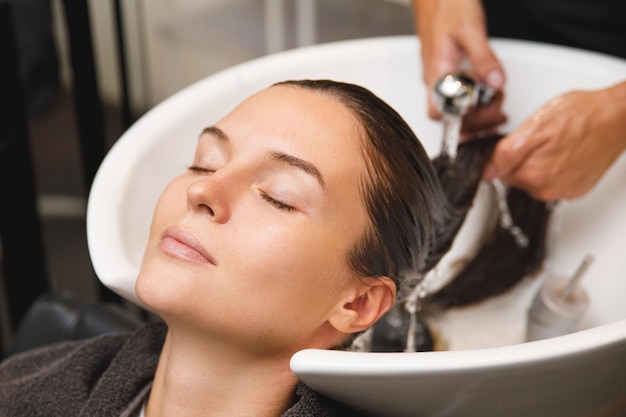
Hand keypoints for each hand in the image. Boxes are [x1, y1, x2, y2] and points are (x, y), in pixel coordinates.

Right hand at [412, 0, 506, 132]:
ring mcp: (441, 77)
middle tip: (499, 109)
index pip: (440, 113)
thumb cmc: (446, 5)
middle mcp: (435, 79)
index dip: (461, 119)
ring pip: (456, 108)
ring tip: (498, 103)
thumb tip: (496, 83)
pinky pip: (460, 96)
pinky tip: (490, 97)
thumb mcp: (470, 30)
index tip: (484, 110)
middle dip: (477, 119)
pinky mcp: (449, 72)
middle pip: (450, 117)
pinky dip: (476, 103)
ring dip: (478, 113)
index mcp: (436, 73)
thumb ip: (484, 59)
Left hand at [484, 82, 625, 200]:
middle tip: (537, 137)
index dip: (502, 153)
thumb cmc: (583, 115)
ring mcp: (562, 191)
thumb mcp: (536, 125)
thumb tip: (487, 170)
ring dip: (536, 162)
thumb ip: (507, 152)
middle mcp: (546, 190)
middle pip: (514, 176)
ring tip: (553, 143)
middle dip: (519, 158)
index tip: (515, 142)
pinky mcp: (575, 190)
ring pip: (532, 178)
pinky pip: (552, 181)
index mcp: (533, 175)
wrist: (618, 118)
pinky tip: (564, 152)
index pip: (497, 171)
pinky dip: (553, 168)